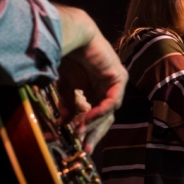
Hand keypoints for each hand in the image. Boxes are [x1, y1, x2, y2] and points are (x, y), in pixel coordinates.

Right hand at [55, 7, 127, 152]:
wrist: (72, 35)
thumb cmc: (68, 55)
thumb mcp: (65, 85)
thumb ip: (67, 104)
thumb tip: (63, 123)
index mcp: (96, 91)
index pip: (96, 117)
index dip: (89, 132)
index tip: (80, 146)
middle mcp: (108, 89)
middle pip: (105, 119)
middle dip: (94, 134)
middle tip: (85, 149)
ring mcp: (115, 84)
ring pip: (109, 113)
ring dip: (94, 124)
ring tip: (79, 133)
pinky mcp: (119, 78)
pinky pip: (111, 101)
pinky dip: (99, 111)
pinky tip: (87, 118)